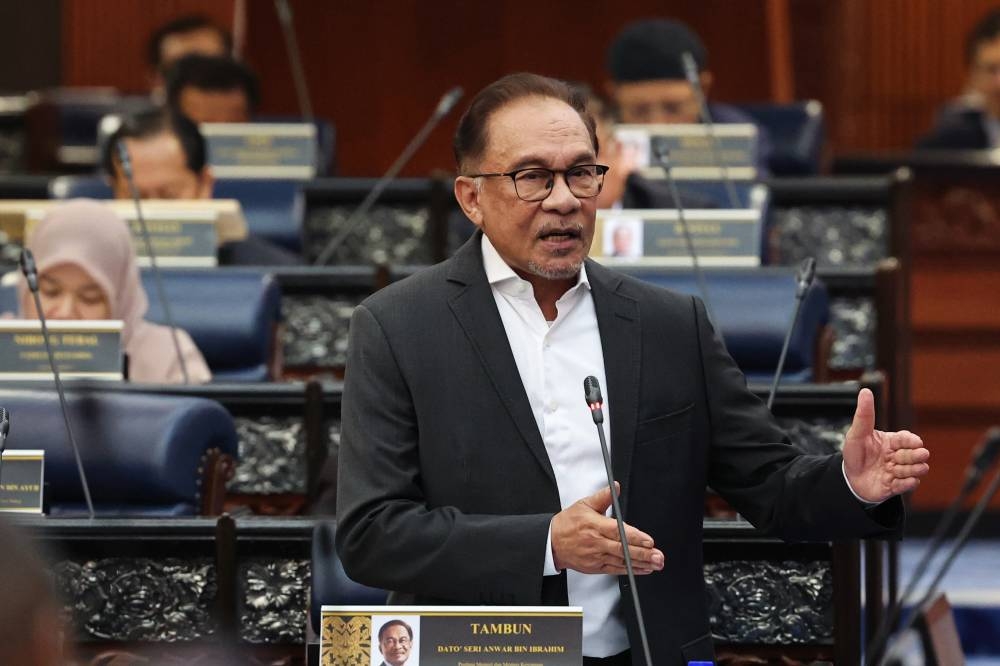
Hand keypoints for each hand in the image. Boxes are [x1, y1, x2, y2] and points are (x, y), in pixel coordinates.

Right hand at [551, 483, 664, 574]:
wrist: (552, 542)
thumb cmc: (568, 523)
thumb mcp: (584, 504)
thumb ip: (603, 497)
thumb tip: (615, 487)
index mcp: (594, 525)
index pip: (617, 531)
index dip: (634, 537)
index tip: (649, 540)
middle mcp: (596, 542)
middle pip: (622, 549)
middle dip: (643, 554)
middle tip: (658, 556)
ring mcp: (596, 556)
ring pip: (621, 561)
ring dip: (640, 564)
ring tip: (655, 564)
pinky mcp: (596, 566)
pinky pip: (616, 569)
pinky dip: (630, 570)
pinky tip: (642, 569)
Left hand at [843, 388, 929, 502]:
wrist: (848, 478)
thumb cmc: (854, 454)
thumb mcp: (856, 433)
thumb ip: (864, 415)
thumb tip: (866, 391)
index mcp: (891, 442)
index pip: (908, 439)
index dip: (913, 441)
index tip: (916, 442)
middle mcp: (898, 456)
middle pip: (916, 454)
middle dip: (916, 455)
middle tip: (911, 456)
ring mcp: (898, 471)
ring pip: (917, 470)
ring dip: (910, 469)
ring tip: (895, 468)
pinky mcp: (896, 486)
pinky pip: (909, 485)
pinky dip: (907, 483)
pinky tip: (900, 480)